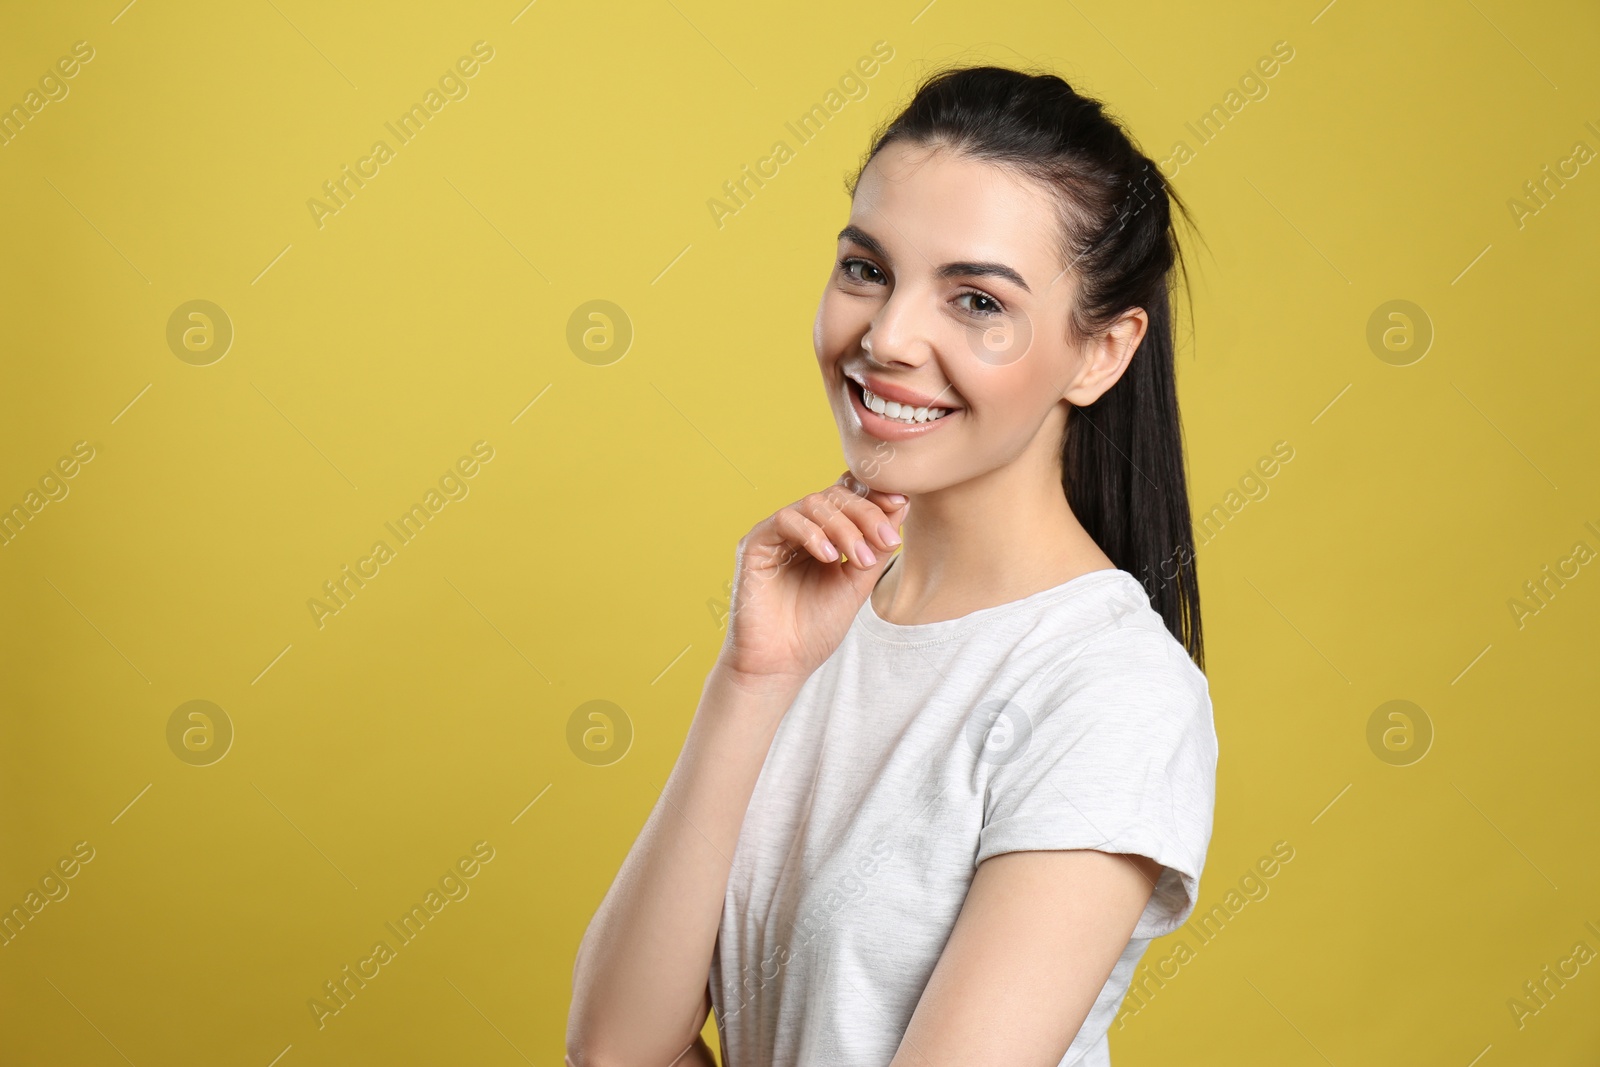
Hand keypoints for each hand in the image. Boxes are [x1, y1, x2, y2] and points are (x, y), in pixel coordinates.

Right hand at [716, 471, 908, 689]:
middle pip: (835, 495)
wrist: (781, 663)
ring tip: (861, 560)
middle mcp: (800, 528)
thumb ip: (876, 546)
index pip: (849, 496)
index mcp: (825, 534)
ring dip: (845, 527)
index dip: (874, 493)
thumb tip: (902, 504)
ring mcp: (777, 534)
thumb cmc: (816, 628)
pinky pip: (786, 520)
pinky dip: (813, 534)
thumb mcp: (858, 583)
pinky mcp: (755, 543)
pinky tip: (829, 558)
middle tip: (887, 541)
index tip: (902, 504)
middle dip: (867, 514)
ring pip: (814, 503)